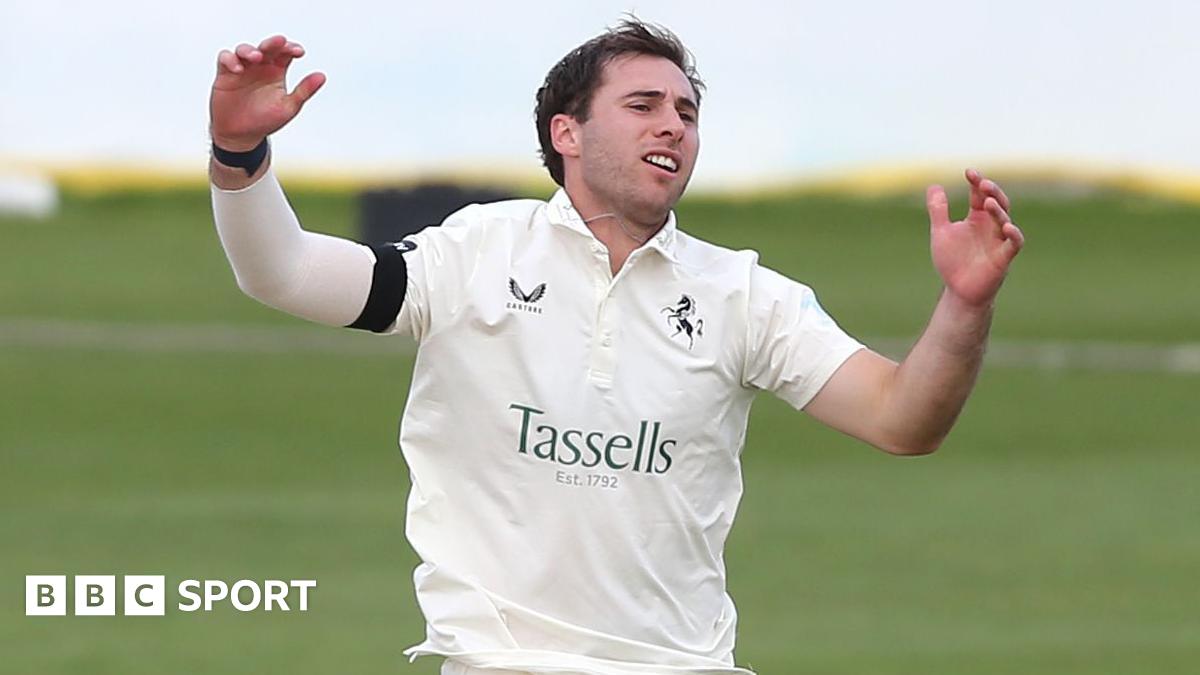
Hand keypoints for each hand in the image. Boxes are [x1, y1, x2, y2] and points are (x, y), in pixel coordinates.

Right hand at [209, 35, 325, 150]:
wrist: (241, 135)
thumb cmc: (265, 121)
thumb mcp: (288, 107)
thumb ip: (304, 91)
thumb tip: (322, 76)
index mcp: (277, 72)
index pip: (285, 53)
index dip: (291, 48)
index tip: (298, 52)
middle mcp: (260, 67)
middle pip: (266, 48)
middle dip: (273, 43)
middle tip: (279, 42)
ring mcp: (243, 69)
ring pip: (245, 50)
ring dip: (250, 50)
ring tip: (256, 57)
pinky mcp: (225, 74)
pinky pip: (225, 58)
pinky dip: (230, 60)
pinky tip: (238, 69)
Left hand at [926, 169, 1024, 307]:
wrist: (958, 290)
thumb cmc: (952, 261)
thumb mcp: (941, 232)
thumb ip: (938, 210)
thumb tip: (933, 186)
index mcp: (976, 217)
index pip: (979, 195)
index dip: (977, 182)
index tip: (969, 172)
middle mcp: (990, 226)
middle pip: (997, 202)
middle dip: (992, 191)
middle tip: (983, 183)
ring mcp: (998, 240)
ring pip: (1005, 220)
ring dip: (998, 210)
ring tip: (989, 202)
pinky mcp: (1004, 257)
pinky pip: (1014, 243)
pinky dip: (1013, 234)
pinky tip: (1007, 226)